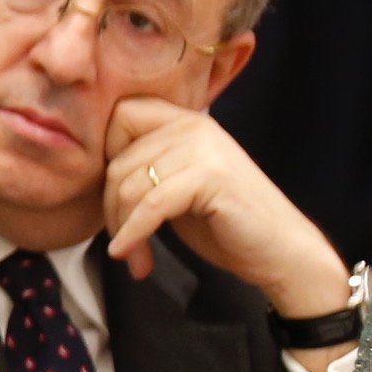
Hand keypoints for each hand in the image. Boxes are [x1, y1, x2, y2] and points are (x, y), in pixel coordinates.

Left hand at [101, 100, 347, 323]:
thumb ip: (146, 168)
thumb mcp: (176, 185)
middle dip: (111, 209)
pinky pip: (150, 204)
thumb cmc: (225, 222)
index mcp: (186, 120)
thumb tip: (91, 174)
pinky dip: (133, 234)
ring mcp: (204, 148)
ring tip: (135, 258)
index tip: (115, 196)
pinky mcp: (211, 177)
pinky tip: (131, 255)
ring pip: (130, 184)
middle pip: (118, 160)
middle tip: (123, 243)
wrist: (280, 249)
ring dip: (124, 230)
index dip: (107, 155)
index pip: (121, 114)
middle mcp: (195, 125)